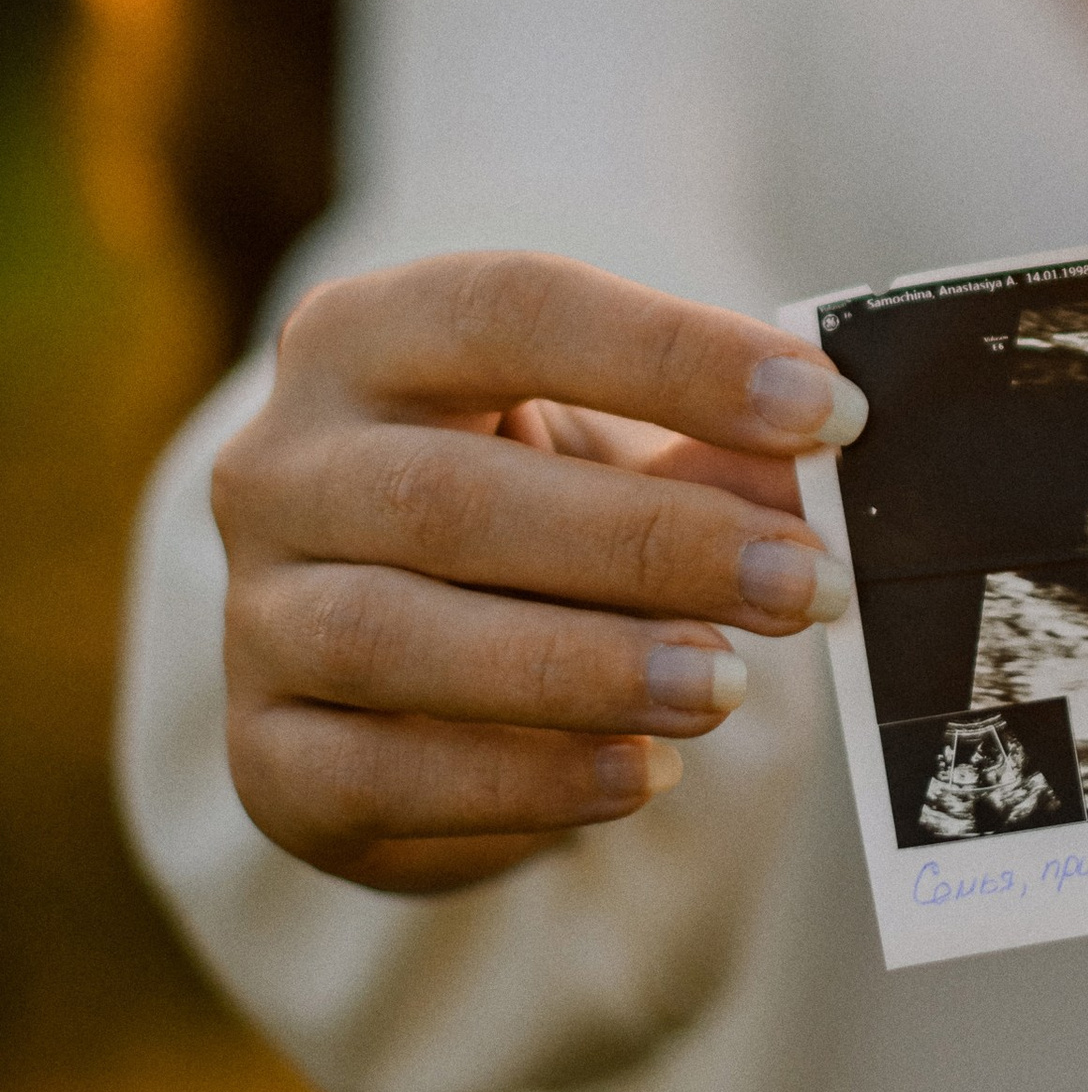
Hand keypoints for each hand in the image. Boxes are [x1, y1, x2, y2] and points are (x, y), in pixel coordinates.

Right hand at [214, 253, 866, 895]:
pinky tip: (644, 772)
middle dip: (653, 543)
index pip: (509, 311)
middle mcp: (277, 464)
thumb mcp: (618, 454)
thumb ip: (712, 456)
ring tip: (727, 685)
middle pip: (452, 494)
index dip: (674, 357)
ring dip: (585, 664)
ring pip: (397, 635)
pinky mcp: (264, 754)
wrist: (402, 657)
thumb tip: (825, 468)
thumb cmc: (530, 509)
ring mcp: (255, 613)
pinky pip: (378, 775)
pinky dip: (524, 780)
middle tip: (807, 583)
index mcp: (364, 336)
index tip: (828, 413)